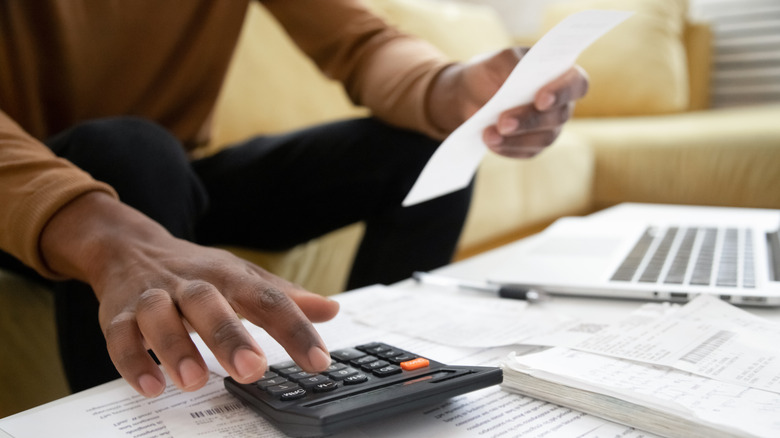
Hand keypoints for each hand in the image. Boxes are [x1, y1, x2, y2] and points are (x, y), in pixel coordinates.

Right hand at [40, 192, 339, 396]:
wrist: (129, 247)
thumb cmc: (197, 271)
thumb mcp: (242, 277)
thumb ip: (284, 297)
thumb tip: (331, 310)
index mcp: (228, 276)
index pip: (267, 299)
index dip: (295, 329)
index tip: (318, 361)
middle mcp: (190, 284)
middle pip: (209, 302)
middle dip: (229, 336)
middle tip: (253, 370)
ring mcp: (152, 298)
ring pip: (159, 316)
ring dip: (175, 347)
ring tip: (194, 380)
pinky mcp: (117, 315)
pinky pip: (120, 337)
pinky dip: (133, 362)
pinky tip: (152, 388)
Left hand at [428, 47, 588, 157]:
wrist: (471, 95)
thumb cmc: (492, 72)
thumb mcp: (498, 61)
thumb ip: (513, 65)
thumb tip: (522, 80)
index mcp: (560, 75)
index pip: (576, 83)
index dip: (563, 92)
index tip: (540, 99)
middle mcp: (561, 104)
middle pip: (559, 116)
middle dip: (530, 120)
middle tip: (503, 122)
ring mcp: (550, 127)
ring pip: (545, 138)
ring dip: (516, 138)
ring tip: (489, 134)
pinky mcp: (534, 146)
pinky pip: (527, 151)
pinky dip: (507, 147)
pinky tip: (490, 140)